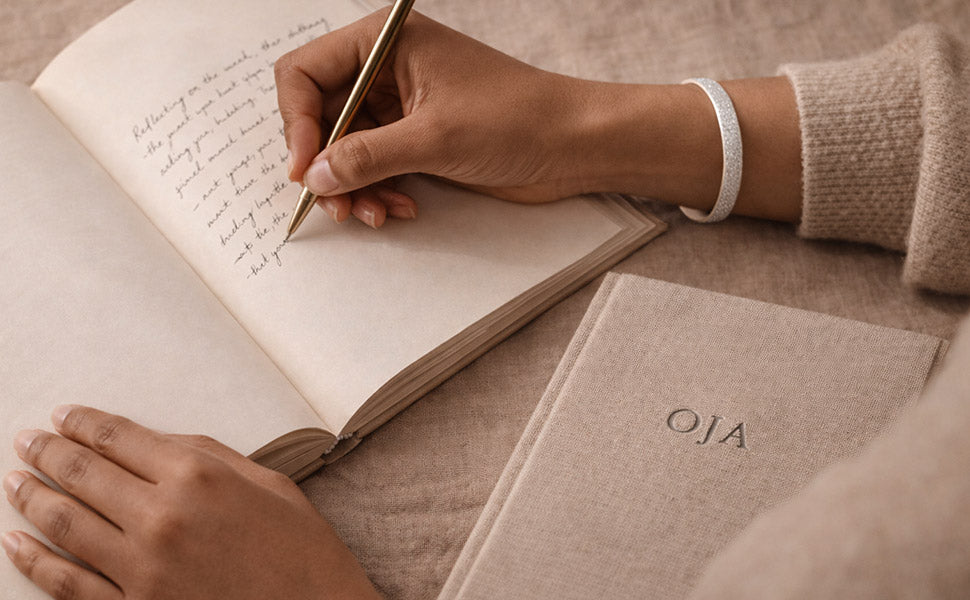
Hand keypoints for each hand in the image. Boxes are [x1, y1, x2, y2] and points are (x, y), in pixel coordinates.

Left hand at [3, 406, 379, 599]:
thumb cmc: (302, 549)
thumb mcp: (268, 482)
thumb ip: (209, 456)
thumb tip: (155, 443)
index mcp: (199, 476)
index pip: (119, 438)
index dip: (84, 423)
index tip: (64, 415)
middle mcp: (163, 517)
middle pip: (84, 474)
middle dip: (49, 451)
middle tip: (26, 439)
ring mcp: (144, 569)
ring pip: (67, 524)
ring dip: (33, 498)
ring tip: (15, 481)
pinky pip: (70, 583)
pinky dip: (36, 562)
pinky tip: (18, 543)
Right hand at [275, 9, 604, 227]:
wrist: (573, 145)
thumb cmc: (516, 119)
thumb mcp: (434, 137)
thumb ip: (366, 155)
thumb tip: (313, 175)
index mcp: (384, 43)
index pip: (305, 73)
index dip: (296, 122)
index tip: (303, 169)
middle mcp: (385, 70)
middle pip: (321, 117)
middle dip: (326, 165)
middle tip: (337, 206)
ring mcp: (400, 106)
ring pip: (345, 149)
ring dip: (353, 187)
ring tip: (374, 214)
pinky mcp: (416, 139)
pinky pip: (373, 167)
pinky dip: (378, 191)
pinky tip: (399, 209)